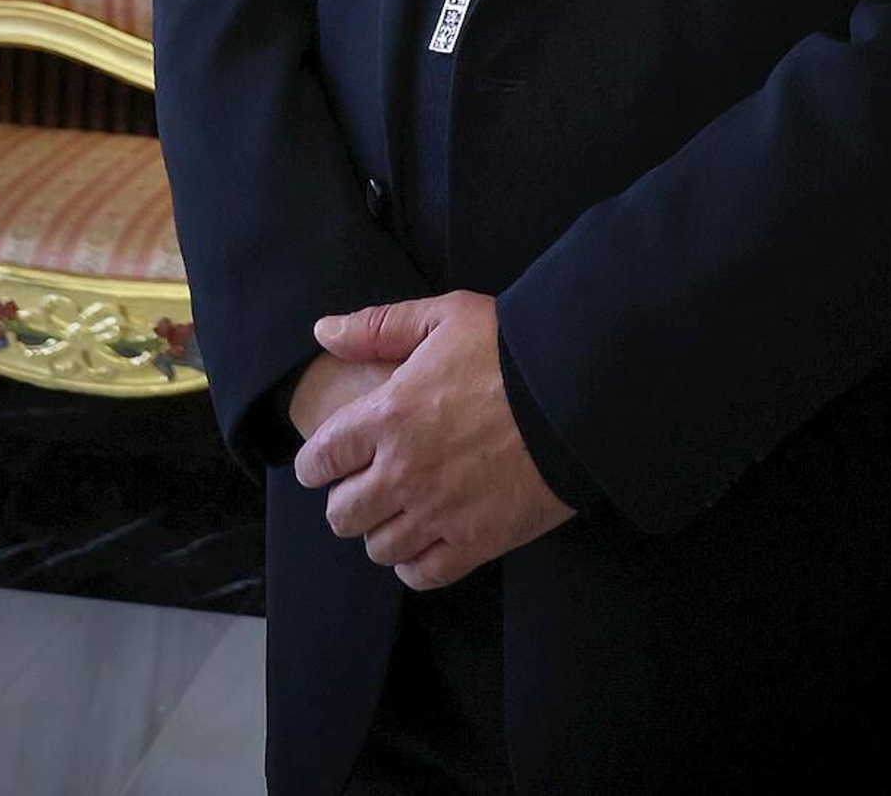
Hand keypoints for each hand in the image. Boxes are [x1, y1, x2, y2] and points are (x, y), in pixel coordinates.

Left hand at [292, 290, 574, 590]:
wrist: (575, 393)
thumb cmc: (508, 349)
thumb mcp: (443, 316)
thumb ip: (377, 326)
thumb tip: (324, 330)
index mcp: (387, 415)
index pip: (321, 458)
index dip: (315, 464)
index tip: (324, 464)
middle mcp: (403, 471)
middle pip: (342, 514)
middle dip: (345, 500)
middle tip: (364, 485)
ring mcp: (438, 513)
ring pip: (378, 548)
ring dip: (380, 531)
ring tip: (397, 512)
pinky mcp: (475, 543)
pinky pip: (422, 574)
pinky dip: (414, 563)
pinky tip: (423, 541)